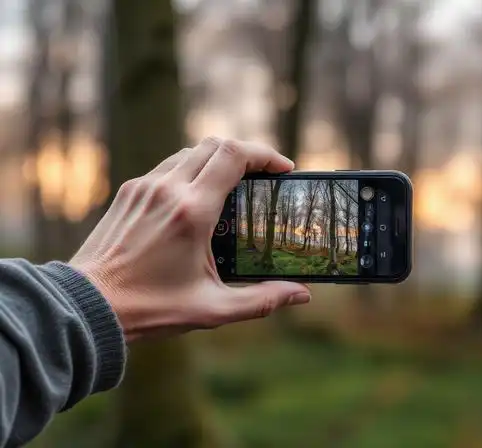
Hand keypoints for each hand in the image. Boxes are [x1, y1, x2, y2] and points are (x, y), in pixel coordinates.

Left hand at [69, 137, 310, 341]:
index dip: (265, 154)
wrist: (87, 307)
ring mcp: (144, 187)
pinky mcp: (129, 193)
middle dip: (246, 153)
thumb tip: (301, 295)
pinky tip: (199, 199)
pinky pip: (168, 167)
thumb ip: (262, 300)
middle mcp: (167, 189)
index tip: (283, 170)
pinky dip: (192, 171)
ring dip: (218, 160)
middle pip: (215, 144)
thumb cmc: (150, 308)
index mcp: (192, 211)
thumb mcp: (213, 309)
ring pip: (190, 152)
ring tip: (235, 185)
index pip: (234, 155)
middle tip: (264, 176)